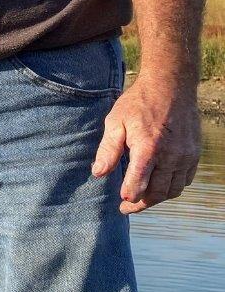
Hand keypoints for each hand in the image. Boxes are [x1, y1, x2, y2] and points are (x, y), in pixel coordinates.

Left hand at [91, 73, 200, 213]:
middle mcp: (170, 155)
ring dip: (158, 198)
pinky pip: (185, 180)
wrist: (170, 85)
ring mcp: (185, 155)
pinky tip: (160, 184)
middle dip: (141, 203)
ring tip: (143, 198)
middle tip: (128, 206)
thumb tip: (98, 173)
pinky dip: (172, 187)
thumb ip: (108, 149)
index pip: (138, 185)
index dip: (129, 198)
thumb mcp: (116, 121)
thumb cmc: (139, 102)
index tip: (121, 203)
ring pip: (173, 190)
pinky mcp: (194, 153)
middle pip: (157, 193)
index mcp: (148, 148)